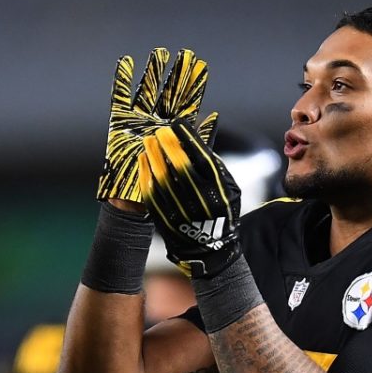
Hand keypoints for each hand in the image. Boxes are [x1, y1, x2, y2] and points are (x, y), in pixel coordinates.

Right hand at [97, 48, 215, 201]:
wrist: (133, 202)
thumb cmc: (161, 186)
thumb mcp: (186, 162)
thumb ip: (198, 137)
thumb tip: (214, 116)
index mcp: (174, 130)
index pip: (186, 102)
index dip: (193, 85)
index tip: (201, 65)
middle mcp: (156, 122)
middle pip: (168, 92)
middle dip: (176, 74)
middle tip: (184, 54)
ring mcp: (137, 121)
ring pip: (146, 90)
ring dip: (152, 72)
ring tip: (159, 53)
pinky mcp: (118, 123)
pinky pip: (119, 97)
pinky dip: (122, 80)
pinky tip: (126, 62)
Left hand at [140, 122, 241, 276]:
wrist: (211, 248)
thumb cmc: (221, 210)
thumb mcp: (228, 188)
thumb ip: (215, 163)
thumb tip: (200, 133)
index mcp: (218, 189)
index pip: (201, 157)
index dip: (188, 138)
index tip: (177, 124)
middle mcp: (200, 199)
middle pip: (179, 165)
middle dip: (168, 145)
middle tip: (160, 131)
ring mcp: (181, 210)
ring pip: (163, 178)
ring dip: (154, 156)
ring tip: (149, 141)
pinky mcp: (165, 218)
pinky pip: (151, 193)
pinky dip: (145, 174)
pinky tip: (143, 160)